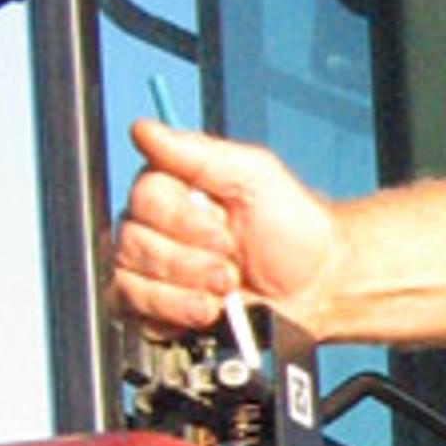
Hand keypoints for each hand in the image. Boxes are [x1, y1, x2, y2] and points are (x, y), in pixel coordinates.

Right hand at [106, 121, 346, 337]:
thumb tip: (143, 129)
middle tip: (230, 265)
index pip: (144, 198)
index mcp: (174, 189)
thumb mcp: (253, 176)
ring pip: (130, 280)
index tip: (224, 229)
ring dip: (184, 291)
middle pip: (133, 243)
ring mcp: (153, 270)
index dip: (182, 221)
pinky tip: (208, 311)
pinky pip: (137, 315)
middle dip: (189, 262)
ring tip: (225, 290)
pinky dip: (176, 316)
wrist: (314, 285)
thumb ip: (196, 153)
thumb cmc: (291, 225)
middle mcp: (156, 227)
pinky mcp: (157, 309)